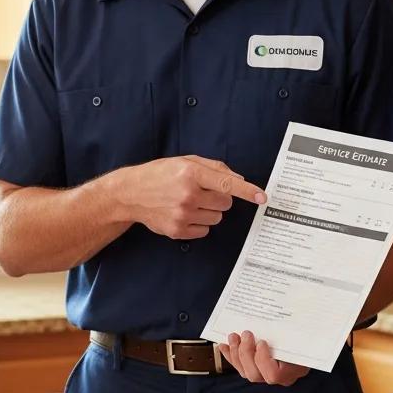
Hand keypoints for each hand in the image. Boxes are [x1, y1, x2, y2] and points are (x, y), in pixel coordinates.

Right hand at [116, 155, 264, 240]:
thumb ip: (213, 167)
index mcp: (191, 172)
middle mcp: (188, 194)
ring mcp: (182, 214)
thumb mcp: (184, 161)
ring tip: (189, 203)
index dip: (247, 191)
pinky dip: (199, 223)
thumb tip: (239, 180)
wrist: (130, 194)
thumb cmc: (159, 174)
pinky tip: (183, 214)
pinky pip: (204, 230)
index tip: (262, 197)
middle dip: (220, 198)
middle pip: (225, 203)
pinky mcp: (178, 230)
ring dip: (209, 211)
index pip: (227, 183)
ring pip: (217, 218)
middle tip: (202, 193)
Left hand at [219, 333, 308, 385]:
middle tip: (246, 334)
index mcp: (295, 368)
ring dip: (236, 353)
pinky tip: (225, 345)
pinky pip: (241, 368)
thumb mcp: (306, 333)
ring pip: (246, 372)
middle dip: (245, 353)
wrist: (309, 340)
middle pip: (256, 374)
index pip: (274, 375)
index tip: (262, 342)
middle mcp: (282, 377)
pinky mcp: (258, 369)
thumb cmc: (309, 336)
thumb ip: (296, 330)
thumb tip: (291, 311)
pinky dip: (231, 356)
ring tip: (234, 336)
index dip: (262, 360)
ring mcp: (269, 375)